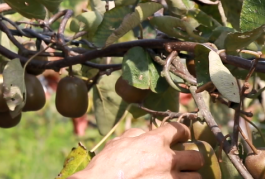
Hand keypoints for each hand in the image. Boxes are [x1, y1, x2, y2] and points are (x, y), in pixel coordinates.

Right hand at [69, 122, 204, 178]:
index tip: (180, 137)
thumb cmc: (106, 166)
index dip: (182, 132)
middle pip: (196, 157)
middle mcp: (167, 159)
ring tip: (177, 177)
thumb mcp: (116, 143)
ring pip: (196, 177)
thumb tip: (143, 132)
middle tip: (182, 163)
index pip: (179, 129)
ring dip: (188, 177)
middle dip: (191, 160)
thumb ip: (134, 135)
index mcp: (153, 142)